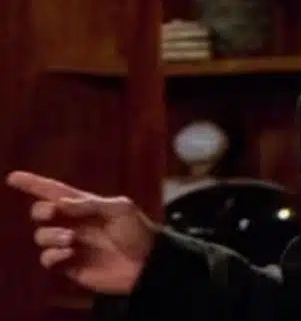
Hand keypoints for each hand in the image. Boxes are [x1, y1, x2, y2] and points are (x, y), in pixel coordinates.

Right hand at [6, 171, 156, 294]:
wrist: (146, 264)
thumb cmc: (138, 232)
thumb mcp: (120, 210)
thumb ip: (90, 204)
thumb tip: (59, 202)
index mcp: (86, 206)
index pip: (55, 192)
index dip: (34, 184)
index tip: (12, 177)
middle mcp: (74, 223)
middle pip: (41, 212)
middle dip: (41, 210)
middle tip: (52, 212)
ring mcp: (70, 244)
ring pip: (41, 236)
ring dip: (51, 235)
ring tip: (71, 238)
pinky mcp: (69, 265)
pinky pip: (47, 259)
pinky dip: (53, 255)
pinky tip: (69, 253)